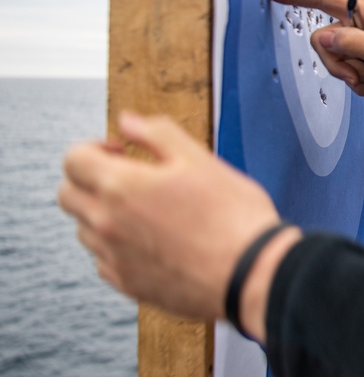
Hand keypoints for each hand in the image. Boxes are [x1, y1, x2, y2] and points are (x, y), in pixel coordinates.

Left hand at [57, 112, 293, 336]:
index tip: (122, 151)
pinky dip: (117, 246)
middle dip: (89, 179)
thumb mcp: (200, 159)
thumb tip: (126, 121)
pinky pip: (104, 260)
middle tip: (128, 177)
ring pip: (84, 229)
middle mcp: (106, 224)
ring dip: (103, 213)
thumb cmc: (232, 214)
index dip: (93, 147)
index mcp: (121, 187)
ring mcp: (114, 258)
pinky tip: (153, 240)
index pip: (73, 159)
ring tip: (147, 210)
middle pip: (68, 195)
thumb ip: (157, 134)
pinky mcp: (128, 285)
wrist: (251, 273)